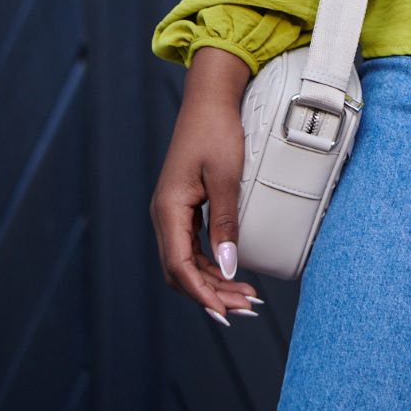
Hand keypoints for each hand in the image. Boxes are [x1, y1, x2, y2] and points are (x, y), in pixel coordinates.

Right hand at [149, 46, 261, 327]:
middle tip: (246, 306)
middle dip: (211, 293)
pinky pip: (191, 246)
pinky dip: (210, 263)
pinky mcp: (183, 207)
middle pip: (180, 270)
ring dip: (212, 281)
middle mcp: (164, 215)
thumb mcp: (226, 176)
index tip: (226, 311)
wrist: (209, 99)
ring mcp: (172, 212)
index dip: (201, 292)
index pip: (178, 266)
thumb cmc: (217, 131)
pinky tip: (231, 272)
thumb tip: (228, 267)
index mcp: (168, 209)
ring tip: (244, 296)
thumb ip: (226, 222)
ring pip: (186, 261)